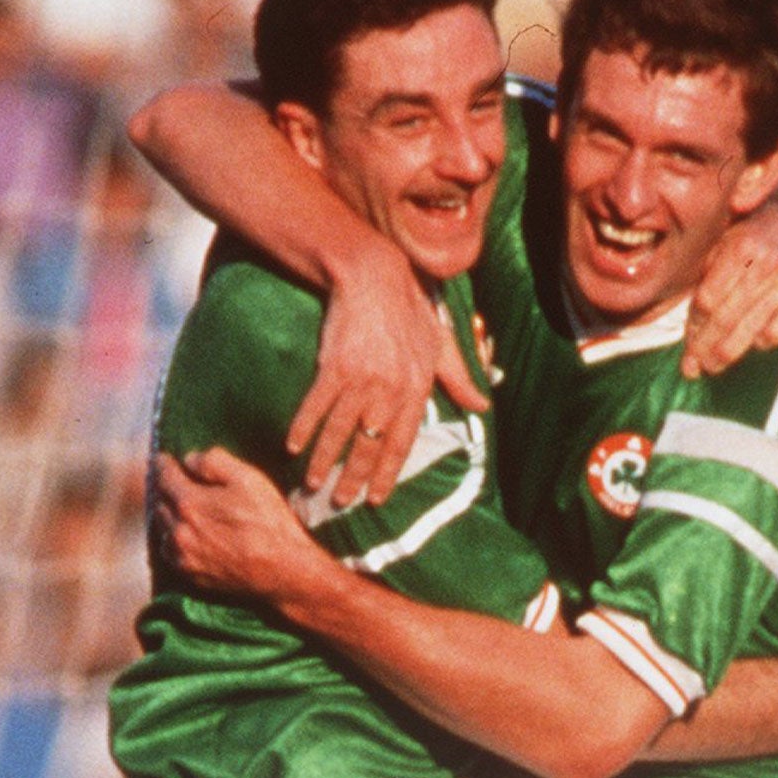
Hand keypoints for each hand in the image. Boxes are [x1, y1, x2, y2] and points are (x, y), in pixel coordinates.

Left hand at [154, 448, 311, 601]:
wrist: (283, 570)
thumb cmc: (269, 521)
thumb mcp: (247, 478)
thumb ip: (213, 462)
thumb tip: (189, 460)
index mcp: (189, 502)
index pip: (164, 476)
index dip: (163, 464)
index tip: (164, 459)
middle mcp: (179, 530)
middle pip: (159, 501)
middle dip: (165, 489)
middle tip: (173, 482)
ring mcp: (183, 555)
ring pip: (162, 528)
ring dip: (167, 515)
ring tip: (179, 509)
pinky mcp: (191, 574)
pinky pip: (170, 552)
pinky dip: (173, 540)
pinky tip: (185, 535)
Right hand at [289, 241, 487, 507]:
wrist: (374, 275)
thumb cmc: (410, 308)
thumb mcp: (441, 344)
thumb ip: (460, 379)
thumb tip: (484, 406)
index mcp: (416, 389)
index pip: (402, 444)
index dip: (387, 474)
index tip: (375, 499)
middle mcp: (389, 391)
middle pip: (369, 446)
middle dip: (354, 478)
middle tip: (342, 503)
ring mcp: (360, 379)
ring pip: (340, 431)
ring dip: (325, 461)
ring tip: (315, 485)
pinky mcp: (334, 365)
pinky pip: (316, 405)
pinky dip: (304, 427)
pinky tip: (292, 446)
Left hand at [682, 198, 777, 377]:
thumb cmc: (749, 241)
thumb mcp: (723, 245)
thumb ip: (705, 279)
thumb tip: (691, 329)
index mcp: (740, 247)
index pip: (708, 300)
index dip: (694, 327)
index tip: (686, 346)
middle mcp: (766, 263)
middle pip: (726, 317)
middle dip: (705, 347)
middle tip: (691, 369)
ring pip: (751, 328)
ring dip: (727, 354)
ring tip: (711, 368)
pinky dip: (762, 342)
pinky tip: (752, 345)